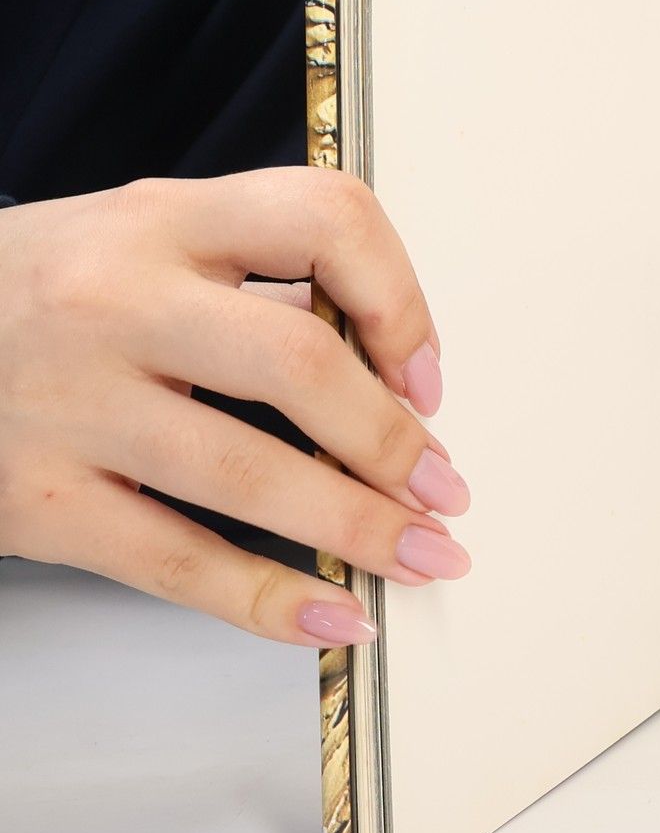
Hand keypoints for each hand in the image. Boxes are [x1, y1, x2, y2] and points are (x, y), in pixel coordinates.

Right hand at [0, 169, 466, 645]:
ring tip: (422, 554)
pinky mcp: (37, 501)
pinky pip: (176, 563)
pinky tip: (334, 613)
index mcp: (164, 220)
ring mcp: (72, 404)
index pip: (324, 219)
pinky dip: (269, 599)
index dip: (399, 298)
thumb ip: (256, 276)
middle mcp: (117, 302)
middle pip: (296, 362)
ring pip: (248, 475)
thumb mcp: (144, 238)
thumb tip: (389, 359)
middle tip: (445, 486)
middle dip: (392, 438)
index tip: (426, 372)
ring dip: (358, 525)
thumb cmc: (43, 288)